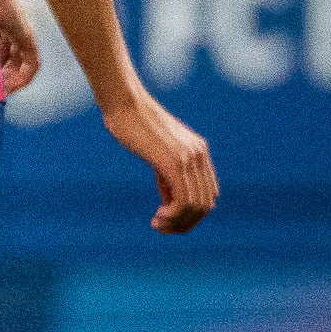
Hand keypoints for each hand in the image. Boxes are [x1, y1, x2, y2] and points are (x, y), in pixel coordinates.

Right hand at [103, 92, 215, 233]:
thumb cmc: (132, 123)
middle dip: (185, 222)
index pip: (207, 194)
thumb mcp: (156, 151)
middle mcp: (199, 155)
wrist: (123, 103)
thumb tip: (171, 203)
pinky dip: (173, 215)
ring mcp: (189, 158)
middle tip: (162, 228)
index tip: (167, 219)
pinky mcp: (174, 162)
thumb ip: (168, 175)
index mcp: (199, 151)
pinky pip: (184, 199)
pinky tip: (158, 217)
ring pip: (196, 205)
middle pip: (204, 203)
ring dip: (178, 222)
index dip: (191, 213)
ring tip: (158, 226)